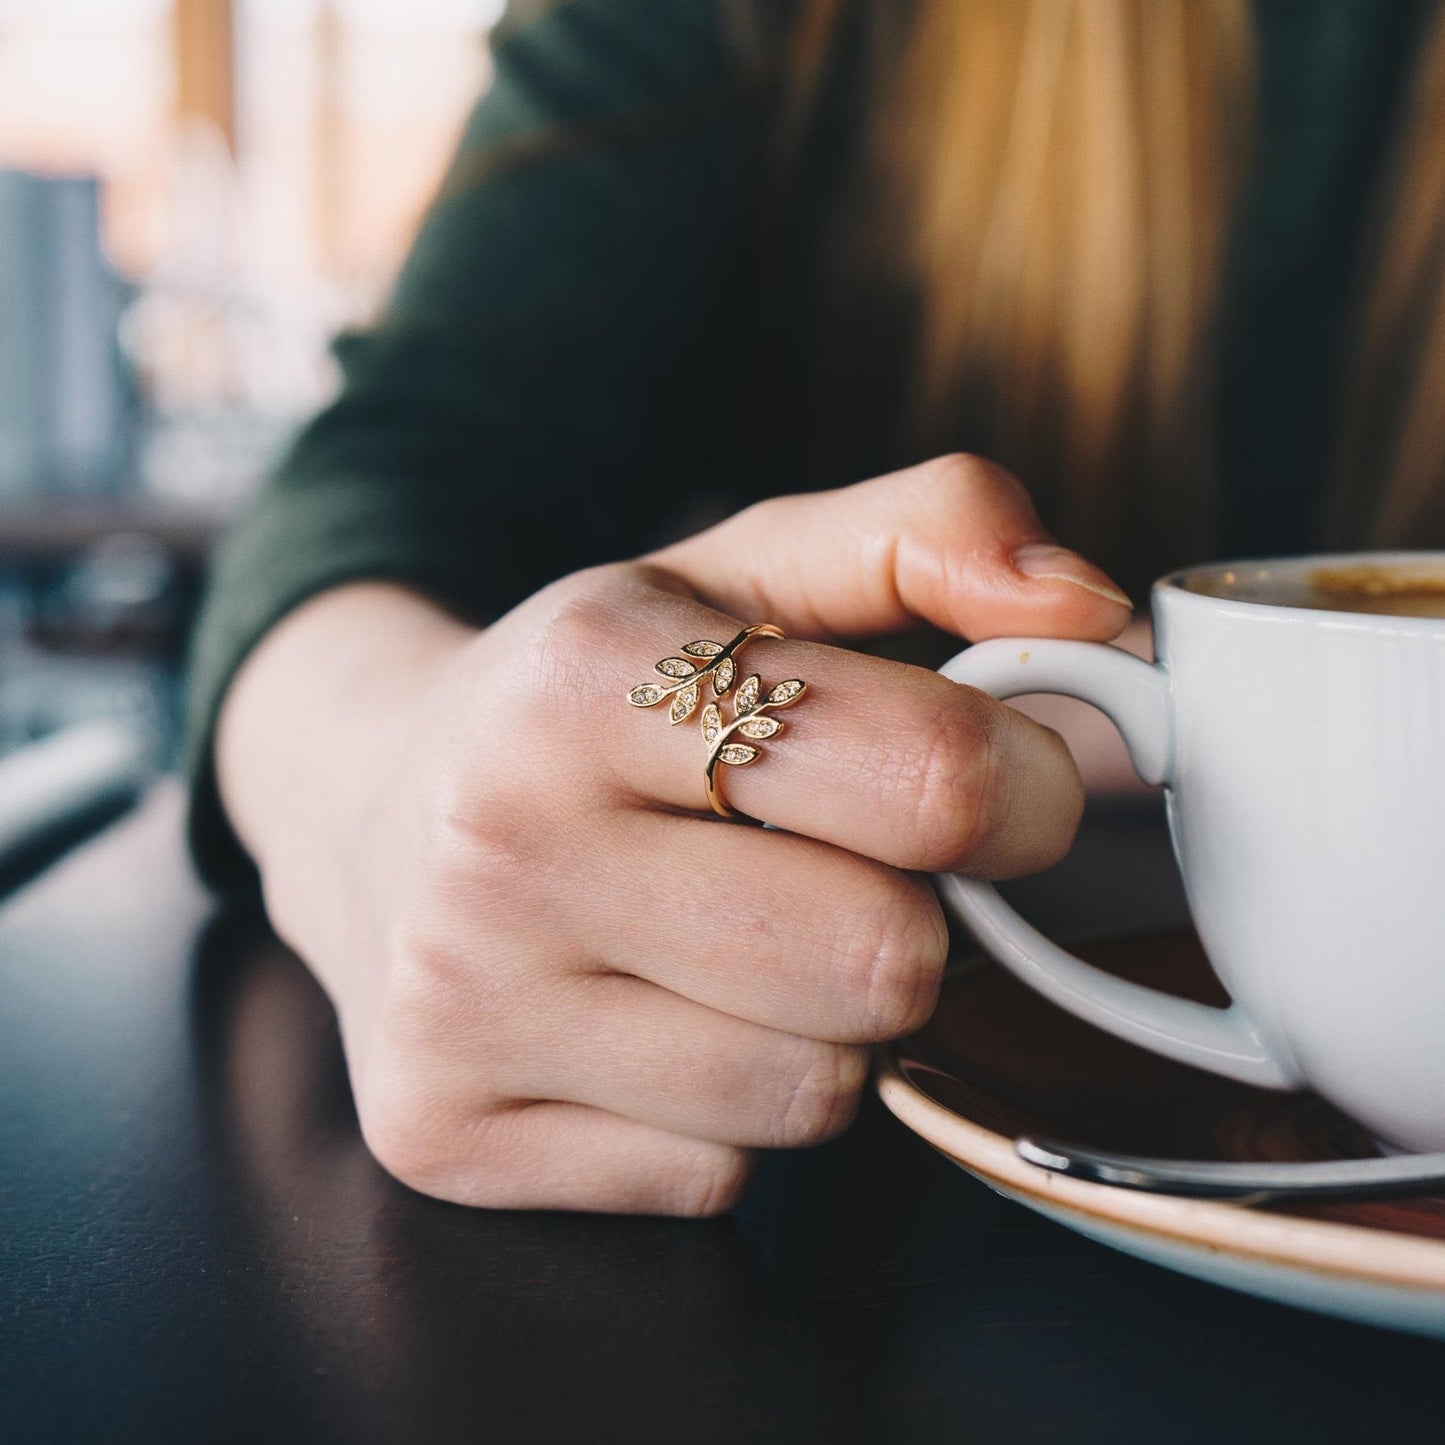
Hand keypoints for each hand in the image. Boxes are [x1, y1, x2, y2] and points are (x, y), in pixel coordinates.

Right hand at [216, 454, 1131, 1213]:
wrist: (367, 806)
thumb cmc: (585, 691)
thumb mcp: (736, 569)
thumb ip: (925, 535)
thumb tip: (1089, 610)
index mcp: (588, 677)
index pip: (930, 781)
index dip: (1022, 788)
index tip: (1003, 785)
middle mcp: (501, 846)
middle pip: (884, 963)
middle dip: (905, 921)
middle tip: (830, 869)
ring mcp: (459, 1006)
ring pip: (812, 1093)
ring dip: (818, 1024)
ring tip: (726, 941)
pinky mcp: (444, 1131)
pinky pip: (717, 1178)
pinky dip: (723, 1112)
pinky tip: (647, 1020)